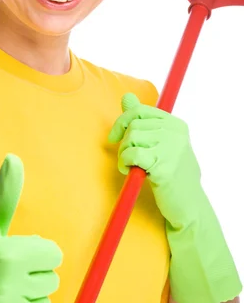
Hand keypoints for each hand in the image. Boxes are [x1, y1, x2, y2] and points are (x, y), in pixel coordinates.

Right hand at [0, 153, 62, 302]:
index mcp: (9, 255)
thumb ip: (6, 192)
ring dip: (30, 296)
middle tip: (10, 269)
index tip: (20, 250)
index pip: (54, 255)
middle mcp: (6, 286)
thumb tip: (14, 158)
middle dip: (35, 273)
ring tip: (7, 287)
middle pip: (50, 280)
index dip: (39, 250)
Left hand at [107, 92, 204, 226]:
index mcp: (176, 124)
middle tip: (126, 159)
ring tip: (130, 167)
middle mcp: (176, 133)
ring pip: (131, 139)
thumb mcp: (161, 142)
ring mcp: (171, 149)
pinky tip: (131, 172)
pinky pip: (132, 155)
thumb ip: (143, 120)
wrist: (188, 205)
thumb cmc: (172, 173)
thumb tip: (126, 96)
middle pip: (133, 126)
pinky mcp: (164, 166)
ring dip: (123, 154)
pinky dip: (125, 164)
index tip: (114, 137)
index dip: (121, 122)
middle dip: (123, 143)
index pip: (139, 110)